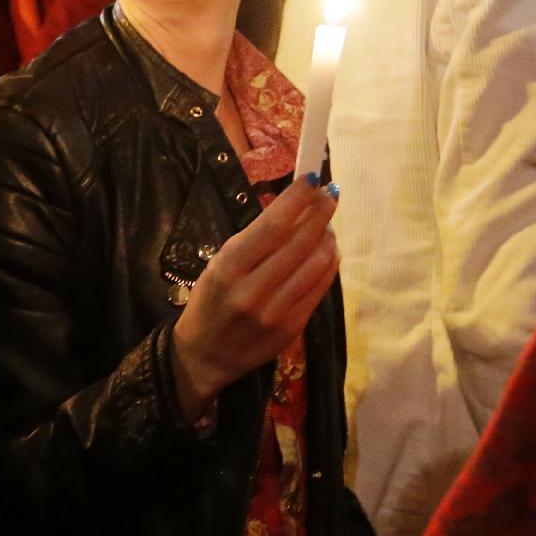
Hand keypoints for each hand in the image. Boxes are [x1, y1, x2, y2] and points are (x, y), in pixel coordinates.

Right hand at [167, 176, 339, 420]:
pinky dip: (329, 264)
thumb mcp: (219, 265)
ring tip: (327, 225)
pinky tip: (327, 251)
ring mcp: (276, 312)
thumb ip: (255, 241)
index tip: (312, 180)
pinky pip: (320, 288)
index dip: (297, 200)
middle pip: (299, 243)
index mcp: (228, 269)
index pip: (272, 227)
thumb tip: (294, 207)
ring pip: (316, 264)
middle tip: (330, 195)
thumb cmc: (209, 301)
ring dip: (328, 238)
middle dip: (320, 213)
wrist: (205, 355)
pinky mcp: (293, 328)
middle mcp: (252, 291)